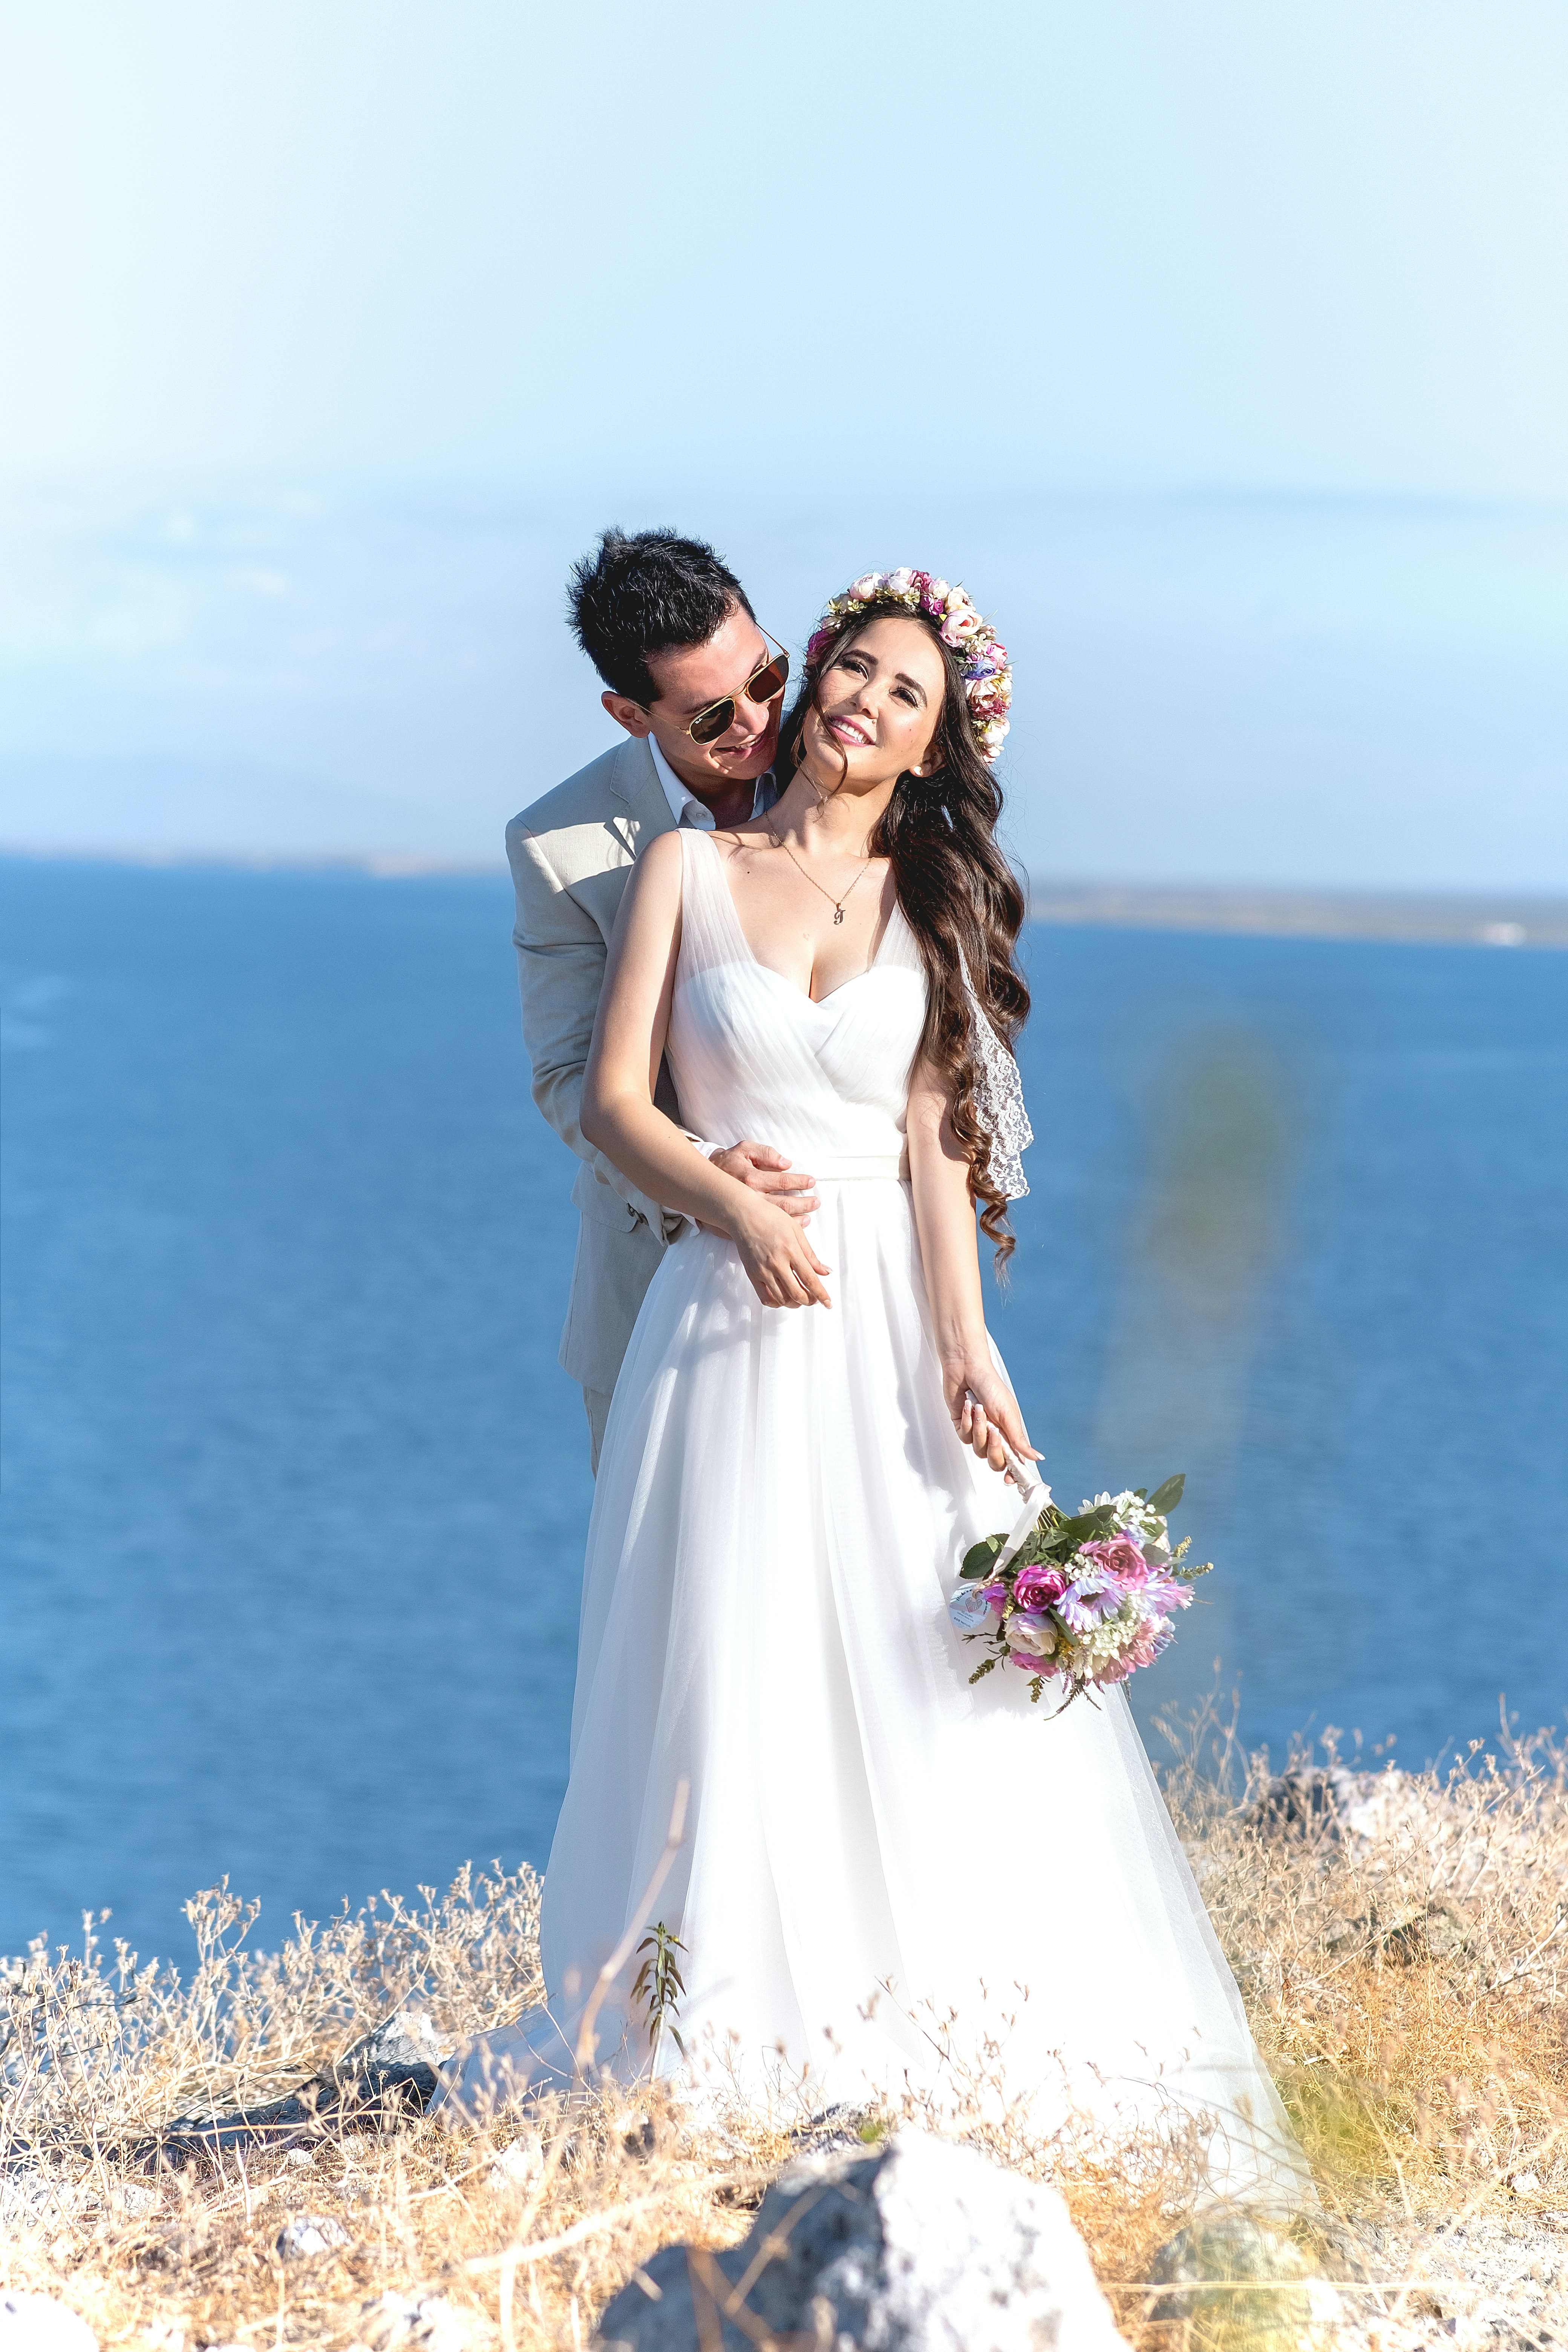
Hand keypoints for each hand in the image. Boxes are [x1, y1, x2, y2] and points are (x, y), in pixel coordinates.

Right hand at [709, 1141, 818, 1221]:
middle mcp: (751, 1198)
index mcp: (752, 1178)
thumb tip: (786, 1163)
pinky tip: (792, 1227)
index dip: (800, 1182)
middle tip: (816, 1202)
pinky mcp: (740, 1224)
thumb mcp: (743, 1149)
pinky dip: (781, 1228)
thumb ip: (765, 1153)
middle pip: (784, 1204)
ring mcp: (746, 1213)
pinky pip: (765, 1229)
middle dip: (804, 1203)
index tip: (812, 1182)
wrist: (700, 1182)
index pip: (783, 1181)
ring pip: (777, 1219)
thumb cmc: (725, 1163)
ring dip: (796, 1218)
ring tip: (809, 1216)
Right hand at [732, 1199, 833, 1310]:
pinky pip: (765, 1298)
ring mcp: (763, 1270)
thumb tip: (826, 1272)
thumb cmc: (771, 1218)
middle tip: (814, 1300)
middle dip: (809, 1301)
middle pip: (797, 1293)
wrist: (743, 1214)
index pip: (809, 1279)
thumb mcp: (796, 1231)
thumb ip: (811, 1255)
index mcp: (791, 1250)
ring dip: (794, 1303)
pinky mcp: (752, 1274)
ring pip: (782, 1299)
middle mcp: (777, 1263)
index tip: (828, 1304)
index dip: (821, 1294)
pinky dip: (777, 1303)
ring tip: (800, 1298)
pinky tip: (783, 1298)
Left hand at [941, 1357, 1041, 1478]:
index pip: (1013, 1461)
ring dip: (979, 1428)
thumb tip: (1037, 1458)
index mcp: (1009, 1433)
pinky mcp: (962, 1426)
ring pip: (978, 1449)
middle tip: (995, 1431)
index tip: (1011, 1480)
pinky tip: (968, 1405)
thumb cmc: (991, 1386)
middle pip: (995, 1462)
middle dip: (994, 1449)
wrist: (967, 1369)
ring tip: (980, 1408)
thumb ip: (1019, 1440)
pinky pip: (964, 1436)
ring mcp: (978, 1432)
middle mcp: (994, 1436)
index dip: (1013, 1473)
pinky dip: (967, 1420)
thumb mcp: (1008, 1415)